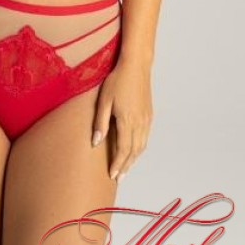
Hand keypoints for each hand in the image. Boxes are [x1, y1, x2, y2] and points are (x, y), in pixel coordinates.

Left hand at [92, 56, 152, 180]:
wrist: (136, 66)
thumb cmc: (117, 80)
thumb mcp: (104, 100)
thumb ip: (100, 123)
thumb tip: (96, 142)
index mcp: (127, 120)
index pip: (123, 150)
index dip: (118, 164)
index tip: (112, 175)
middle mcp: (140, 123)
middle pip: (134, 152)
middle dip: (126, 166)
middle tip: (118, 178)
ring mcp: (146, 119)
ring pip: (142, 146)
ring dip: (133, 159)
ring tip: (125, 168)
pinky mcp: (149, 114)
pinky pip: (145, 137)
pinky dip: (139, 148)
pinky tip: (133, 150)